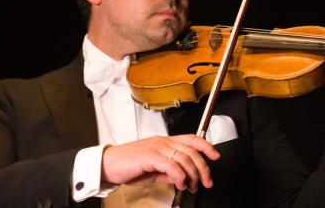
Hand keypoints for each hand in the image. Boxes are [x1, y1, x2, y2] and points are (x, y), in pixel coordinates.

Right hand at [100, 134, 219, 192]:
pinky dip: (180, 177)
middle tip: (206, 182)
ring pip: (185, 158)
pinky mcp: (150, 156)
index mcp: (164, 141)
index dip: (207, 146)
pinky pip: (172, 165)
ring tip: (192, 187)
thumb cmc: (128, 166)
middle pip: (192, 150)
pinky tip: (180, 184)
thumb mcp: (153, 170)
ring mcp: (157, 147)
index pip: (192, 138)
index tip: (216, 156)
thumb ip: (168, 171)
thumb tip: (182, 178)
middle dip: (203, 168)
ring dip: (193, 175)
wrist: (109, 165)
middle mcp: (162, 142)